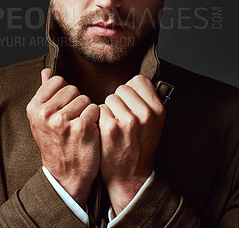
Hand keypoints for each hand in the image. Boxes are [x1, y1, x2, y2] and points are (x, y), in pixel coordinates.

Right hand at [27, 68, 99, 207]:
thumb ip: (44, 92)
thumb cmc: (56, 143)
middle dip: (76, 102)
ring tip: (79, 127)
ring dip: (86, 111)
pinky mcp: (81, 127)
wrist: (65, 175)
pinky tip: (88, 132)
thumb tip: (46, 70)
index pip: (58, 80)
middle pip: (73, 88)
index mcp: (35, 108)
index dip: (65, 93)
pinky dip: (95, 119)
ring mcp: (63, 120)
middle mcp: (46, 113)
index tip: (63, 108)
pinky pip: (95, 109)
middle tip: (71, 121)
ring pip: (85, 98)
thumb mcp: (43, 119)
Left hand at [99, 75, 164, 214]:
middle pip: (122, 87)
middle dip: (119, 100)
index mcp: (158, 110)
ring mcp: (128, 121)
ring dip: (109, 109)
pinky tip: (107, 131)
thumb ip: (147, 101)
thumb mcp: (154, 123)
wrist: (130, 176)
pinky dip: (100, 118)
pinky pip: (99, 109)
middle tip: (123, 117)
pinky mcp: (110, 128)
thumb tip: (133, 81)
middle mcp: (145, 114)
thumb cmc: (139, 146)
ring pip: (110, 97)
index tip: (131, 102)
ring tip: (116, 125)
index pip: (139, 80)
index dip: (131, 90)